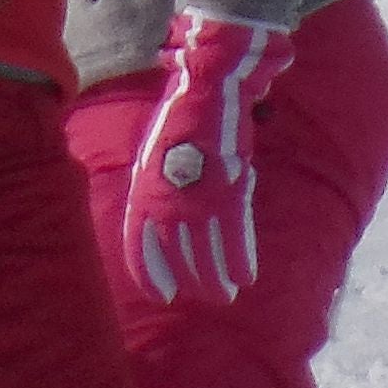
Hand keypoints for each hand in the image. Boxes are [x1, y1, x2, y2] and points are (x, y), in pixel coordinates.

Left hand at [123, 14, 293, 303]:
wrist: (209, 88)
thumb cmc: (180, 123)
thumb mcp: (152, 156)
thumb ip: (153, 191)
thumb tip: (153, 223)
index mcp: (146, 189)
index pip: (141, 244)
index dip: (152, 273)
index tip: (164, 295)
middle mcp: (169, 197)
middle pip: (176, 253)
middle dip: (191, 280)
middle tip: (202, 298)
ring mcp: (200, 193)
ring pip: (207, 248)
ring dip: (217, 276)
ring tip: (225, 296)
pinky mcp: (230, 186)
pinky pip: (235, 231)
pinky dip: (241, 256)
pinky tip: (246, 276)